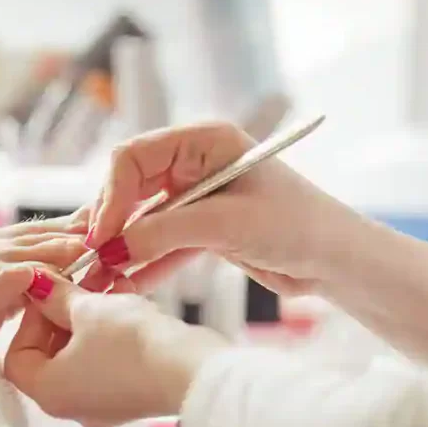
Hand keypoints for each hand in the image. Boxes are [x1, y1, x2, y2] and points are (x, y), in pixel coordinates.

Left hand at [4, 270, 226, 426]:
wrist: (195, 373)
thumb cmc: (134, 344)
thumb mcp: (89, 309)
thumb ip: (57, 296)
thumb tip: (36, 285)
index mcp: (49, 392)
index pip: (18, 356)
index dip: (29, 319)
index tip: (48, 292)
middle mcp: (71, 406)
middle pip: (50, 354)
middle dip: (63, 312)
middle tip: (77, 281)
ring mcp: (103, 404)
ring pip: (83, 352)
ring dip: (90, 315)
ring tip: (107, 281)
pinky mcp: (131, 395)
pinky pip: (108, 359)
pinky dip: (111, 330)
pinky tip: (126, 296)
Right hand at [85, 122, 364, 295]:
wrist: (338, 260)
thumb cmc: (297, 225)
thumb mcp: (224, 224)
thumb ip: (162, 232)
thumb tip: (109, 249)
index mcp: (202, 141)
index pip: (133, 157)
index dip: (110, 195)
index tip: (100, 235)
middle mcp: (193, 164)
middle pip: (130, 189)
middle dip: (109, 225)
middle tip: (89, 259)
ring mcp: (195, 198)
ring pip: (141, 221)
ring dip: (121, 250)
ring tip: (97, 279)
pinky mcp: (201, 230)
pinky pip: (159, 244)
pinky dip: (142, 264)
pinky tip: (122, 285)